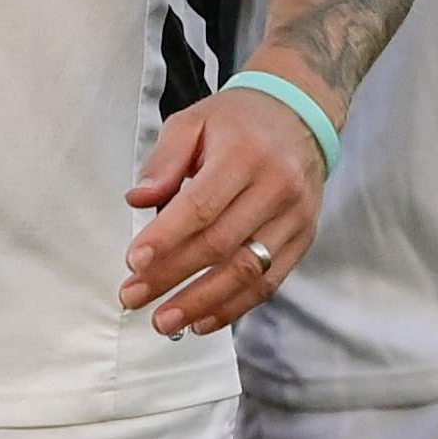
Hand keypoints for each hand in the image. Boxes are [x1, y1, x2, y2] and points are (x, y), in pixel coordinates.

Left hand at [119, 86, 327, 338]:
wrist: (301, 116)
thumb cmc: (238, 122)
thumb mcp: (193, 122)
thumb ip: (163, 161)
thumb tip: (137, 201)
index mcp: (245, 153)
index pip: (201, 205)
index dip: (166, 238)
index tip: (133, 262)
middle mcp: (277, 187)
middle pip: (220, 244)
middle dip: (172, 276)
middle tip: (133, 297)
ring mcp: (295, 217)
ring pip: (247, 271)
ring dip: (202, 302)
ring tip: (164, 321)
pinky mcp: (304, 238)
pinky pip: (269, 282)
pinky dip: (234, 307)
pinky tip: (201, 321)